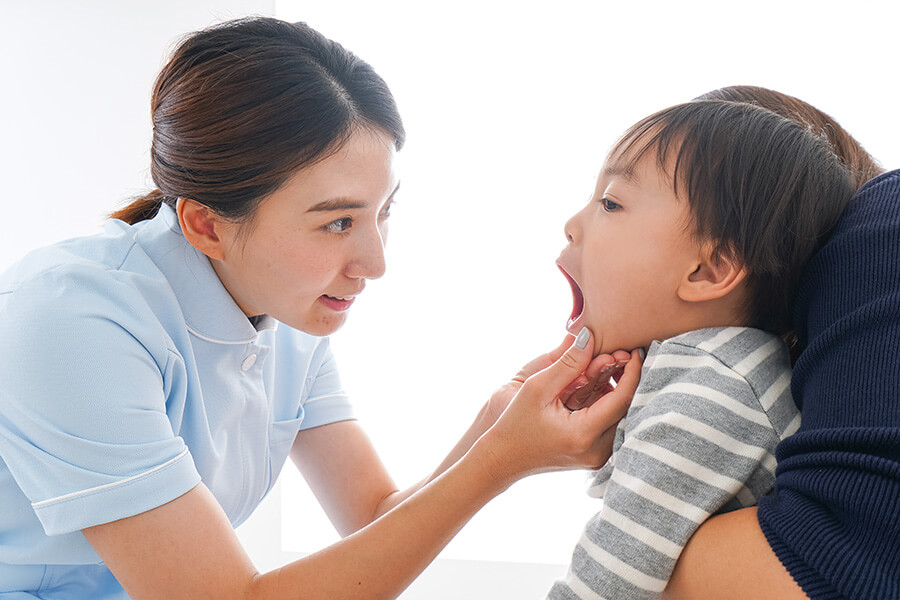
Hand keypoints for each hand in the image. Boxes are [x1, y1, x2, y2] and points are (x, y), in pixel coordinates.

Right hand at [476, 329, 642, 483]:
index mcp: (583, 434)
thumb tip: (590, 336)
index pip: (622, 399)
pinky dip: (611, 405)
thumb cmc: (514, 422)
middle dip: (628, 379)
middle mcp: (597, 450)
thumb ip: (567, 362)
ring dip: (621, 391)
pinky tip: (604, 388)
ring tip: (614, 368)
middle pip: (627, 408)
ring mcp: (598, 457)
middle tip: (625, 354)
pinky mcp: (595, 457)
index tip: (634, 350)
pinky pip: (613, 426)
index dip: (632, 372)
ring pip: (623, 418)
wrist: (503, 459)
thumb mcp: (536, 387)